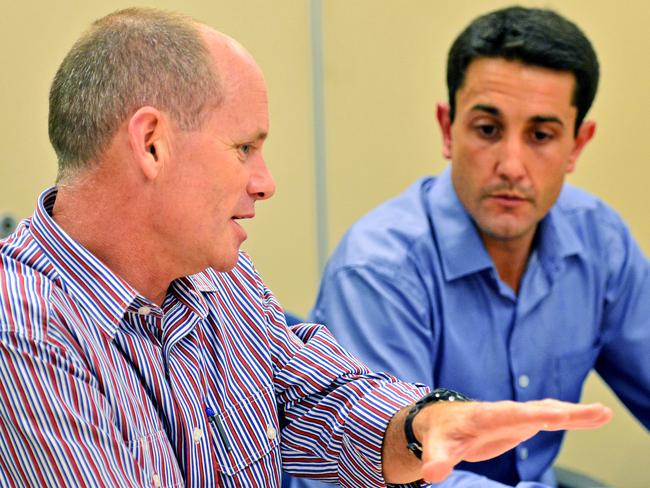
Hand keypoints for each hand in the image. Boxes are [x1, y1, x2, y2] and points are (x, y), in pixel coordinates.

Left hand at [416, 399, 611, 482]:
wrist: (441, 421)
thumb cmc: (440, 434)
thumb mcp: (436, 449)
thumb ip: (437, 460)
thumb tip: (432, 474)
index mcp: (483, 416)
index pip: (509, 415)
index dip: (531, 414)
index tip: (555, 413)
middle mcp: (503, 412)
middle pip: (537, 410)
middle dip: (565, 411)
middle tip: (595, 411)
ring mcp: (514, 415)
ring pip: (547, 411)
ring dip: (575, 413)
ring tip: (603, 413)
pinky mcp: (521, 421)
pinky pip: (549, 417)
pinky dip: (570, 416)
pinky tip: (591, 416)